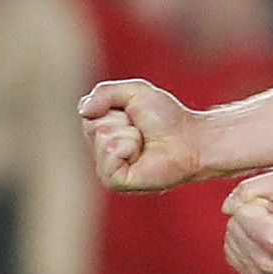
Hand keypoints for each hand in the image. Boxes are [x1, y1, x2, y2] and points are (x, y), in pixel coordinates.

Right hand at [76, 79, 204, 191]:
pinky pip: (110, 157)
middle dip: (121, 121)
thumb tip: (83, 110)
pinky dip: (128, 148)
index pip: (88, 114)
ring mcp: (107, 168)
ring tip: (143, 143)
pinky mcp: (116, 181)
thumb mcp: (134, 92)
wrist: (190, 139)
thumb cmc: (166, 118)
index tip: (132, 114)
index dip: (112, 108)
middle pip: (93, 126)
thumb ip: (104, 92)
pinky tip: (141, 155)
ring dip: (129, 135)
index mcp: (102, 132)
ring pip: (103, 140)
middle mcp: (101, 151)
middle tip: (141, 130)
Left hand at [221, 170, 272, 273]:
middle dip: (251, 217)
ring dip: (248, 231)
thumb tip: (226, 208)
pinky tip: (266, 241)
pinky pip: (233, 255)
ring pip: (230, 242)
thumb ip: (249, 188)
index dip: (257, 203)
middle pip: (232, 228)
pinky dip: (245, 245)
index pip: (239, 213)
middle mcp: (269, 264)